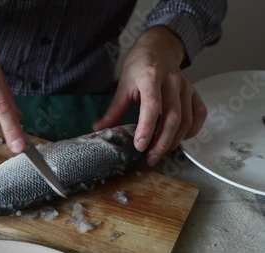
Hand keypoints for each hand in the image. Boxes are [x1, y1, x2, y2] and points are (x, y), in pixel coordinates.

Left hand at [93, 26, 206, 166]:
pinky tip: (179, 139)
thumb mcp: (123, 85)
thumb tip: (99, 129)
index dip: (147, 127)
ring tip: (160, 153)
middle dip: (162, 142)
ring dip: (175, 140)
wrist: (159, 47)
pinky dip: (191, 130)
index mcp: (150, 77)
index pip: (152, 105)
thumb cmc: (139, 66)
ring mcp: (186, 87)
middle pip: (172, 117)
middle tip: (150, 158)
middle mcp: (172, 82)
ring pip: (186, 119)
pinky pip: (199, 114)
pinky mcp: (194, 92)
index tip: (140, 146)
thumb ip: (114, 109)